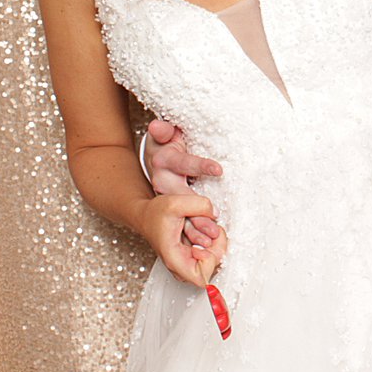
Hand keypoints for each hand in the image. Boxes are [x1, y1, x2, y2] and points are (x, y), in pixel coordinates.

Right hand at [137, 190, 228, 289]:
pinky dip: (211, 238)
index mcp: (174, 258)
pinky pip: (208, 251)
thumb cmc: (155, 213)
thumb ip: (199, 205)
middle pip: (210, 268)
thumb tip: (216, 213)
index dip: (211, 260)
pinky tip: (204, 227)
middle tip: (214, 229)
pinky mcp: (189, 254)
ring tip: (205, 225)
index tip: (208, 242)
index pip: (201, 278)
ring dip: (214, 240)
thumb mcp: (176, 203)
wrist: (146, 214)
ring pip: (211, 259)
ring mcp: (185, 260)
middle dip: (217, 246)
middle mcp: (180, 264)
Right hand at [145, 119, 223, 247]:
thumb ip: (163, 129)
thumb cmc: (165, 142)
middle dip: (196, 210)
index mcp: (163, 161)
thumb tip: (158, 125)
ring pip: (179, 214)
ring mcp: (167, 197)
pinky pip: (181, 222)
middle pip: (179, 197)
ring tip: (211, 237)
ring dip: (195, 227)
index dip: (200, 166)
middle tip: (214, 218)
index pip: (184, 163)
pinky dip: (192, 235)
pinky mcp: (173, 207)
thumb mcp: (164, 132)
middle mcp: (163, 180)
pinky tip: (204, 245)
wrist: (153, 156)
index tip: (219, 169)